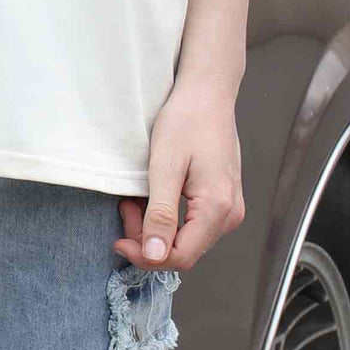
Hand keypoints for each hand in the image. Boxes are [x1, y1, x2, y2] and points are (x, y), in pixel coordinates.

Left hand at [113, 75, 245, 271]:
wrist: (208, 93)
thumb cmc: (187, 120)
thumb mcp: (165, 168)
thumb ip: (161, 215)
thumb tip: (155, 255)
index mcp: (218, 207)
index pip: (180, 257)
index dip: (146, 257)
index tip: (119, 240)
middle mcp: (230, 213)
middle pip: (183, 252)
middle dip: (148, 242)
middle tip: (126, 211)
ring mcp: (229, 209)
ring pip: (186, 242)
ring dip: (155, 231)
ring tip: (135, 204)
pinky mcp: (223, 202)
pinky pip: (192, 228)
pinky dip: (166, 221)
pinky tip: (150, 202)